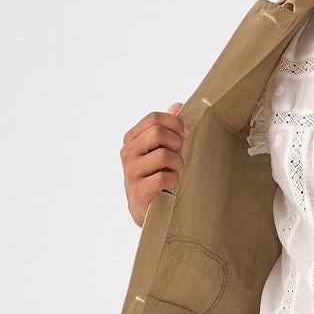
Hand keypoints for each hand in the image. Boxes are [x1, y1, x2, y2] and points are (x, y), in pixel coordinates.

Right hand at [122, 102, 188, 226]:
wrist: (144, 207)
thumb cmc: (154, 174)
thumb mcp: (159, 148)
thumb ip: (166, 127)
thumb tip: (178, 105)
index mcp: (132, 138)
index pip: (153, 118)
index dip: (174, 122)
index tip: (185, 133)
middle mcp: (128, 152)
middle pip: (157, 132)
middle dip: (176, 142)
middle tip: (179, 153)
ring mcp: (131, 172)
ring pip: (162, 155)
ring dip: (177, 162)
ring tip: (175, 169)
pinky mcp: (138, 190)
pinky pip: (164, 177)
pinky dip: (174, 179)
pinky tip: (172, 183)